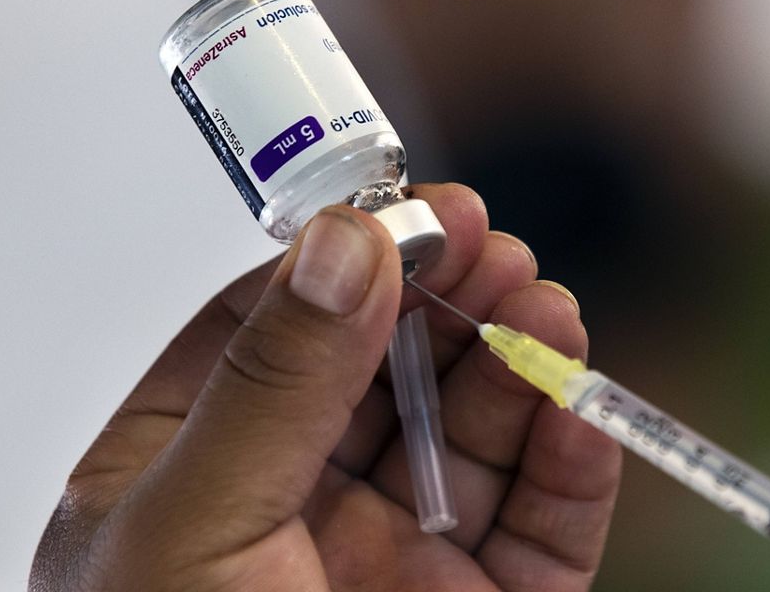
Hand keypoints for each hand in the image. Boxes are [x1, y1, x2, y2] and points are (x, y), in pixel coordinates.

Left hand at [30, 183, 621, 590]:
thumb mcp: (189, 531)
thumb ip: (271, 384)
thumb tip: (341, 243)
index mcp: (195, 478)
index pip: (277, 332)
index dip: (348, 263)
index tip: (410, 212)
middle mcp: (299, 510)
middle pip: (389, 370)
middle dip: (447, 303)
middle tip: (494, 248)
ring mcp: (398, 561)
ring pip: (472, 434)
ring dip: (517, 363)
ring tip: (547, 307)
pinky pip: (541, 524)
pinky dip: (571, 462)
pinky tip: (580, 406)